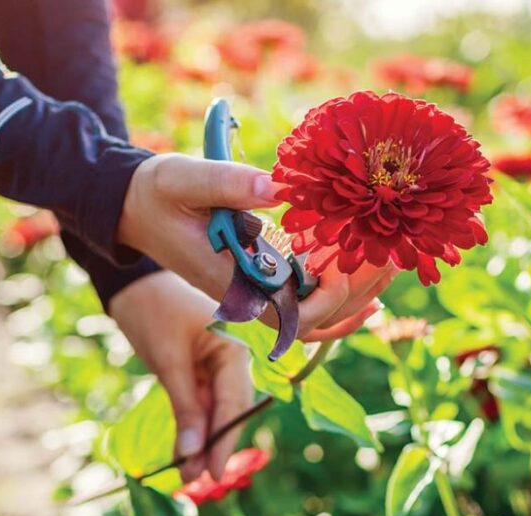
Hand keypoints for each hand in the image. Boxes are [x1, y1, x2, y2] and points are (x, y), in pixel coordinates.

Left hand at [109, 271, 252, 481]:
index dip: (226, 438)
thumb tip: (192, 453)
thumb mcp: (168, 360)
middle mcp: (234, 357)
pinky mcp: (202, 372)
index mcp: (236, 346)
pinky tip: (185, 453)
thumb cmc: (154, 311)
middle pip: (230, 409)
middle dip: (214, 444)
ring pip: (215, 411)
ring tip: (188, 473)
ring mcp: (218, 365)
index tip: (215, 470)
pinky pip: (201, 405)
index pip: (235, 400)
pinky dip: (192, 427)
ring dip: (202, 440)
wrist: (134, 284)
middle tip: (199, 478)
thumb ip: (184, 407)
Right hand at [117, 153, 393, 339]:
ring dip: (355, 298)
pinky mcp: (260, 281)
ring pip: (315, 319)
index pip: (290, 312)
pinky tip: (371, 292)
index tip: (353, 260)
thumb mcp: (186, 179)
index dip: (329, 297)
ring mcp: (254, 293)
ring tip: (393, 265)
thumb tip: (277, 188)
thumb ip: (229, 183)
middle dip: (357, 293)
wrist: (136, 207)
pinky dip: (339, 306)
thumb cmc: (159, 192)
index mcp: (230, 279)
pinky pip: (304, 308)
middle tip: (394, 256)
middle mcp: (246, 296)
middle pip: (313, 321)